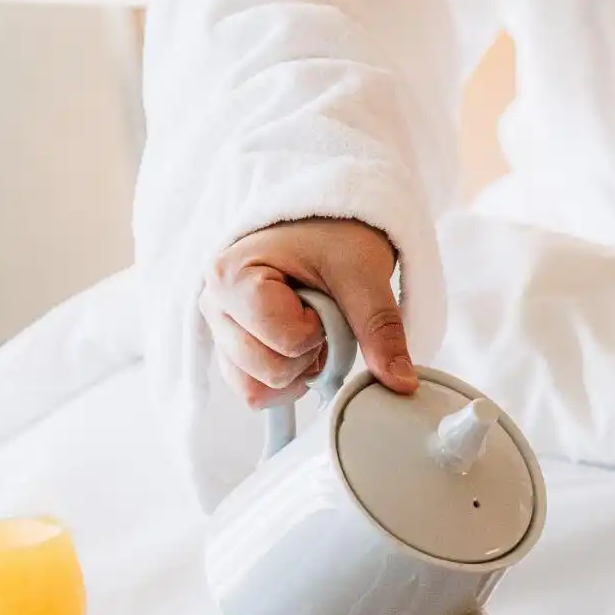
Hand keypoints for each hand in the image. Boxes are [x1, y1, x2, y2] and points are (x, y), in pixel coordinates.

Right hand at [202, 219, 415, 408]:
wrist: (325, 222)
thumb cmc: (335, 235)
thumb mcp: (363, 276)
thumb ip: (381, 329)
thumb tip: (402, 383)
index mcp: (232, 276)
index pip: (286, 342)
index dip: (318, 331)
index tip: (322, 298)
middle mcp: (213, 304)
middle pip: (268, 374)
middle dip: (307, 355)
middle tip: (318, 315)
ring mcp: (218, 330)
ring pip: (256, 392)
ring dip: (296, 372)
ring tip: (307, 331)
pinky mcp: (228, 349)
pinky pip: (253, 392)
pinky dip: (284, 382)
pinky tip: (297, 347)